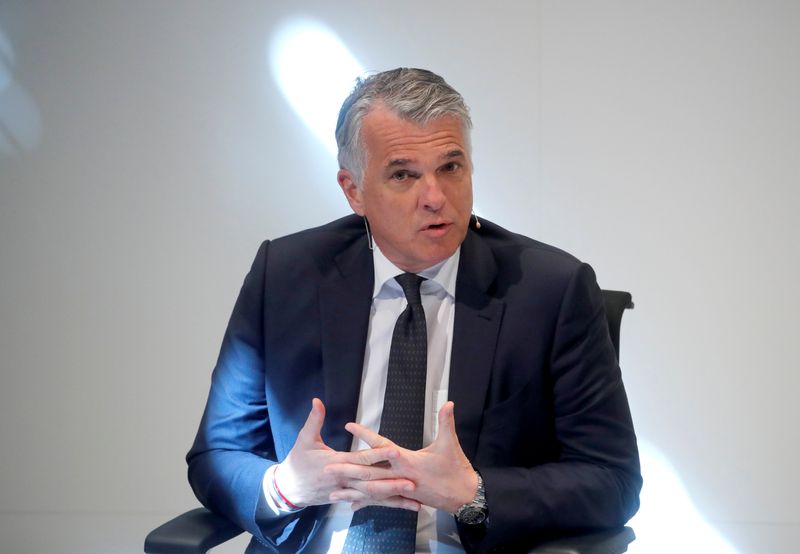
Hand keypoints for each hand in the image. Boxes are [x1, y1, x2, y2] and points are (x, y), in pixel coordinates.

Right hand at [277, 398, 414, 507]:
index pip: (361, 459)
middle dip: (392, 482)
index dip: (379, 455)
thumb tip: (317, 400)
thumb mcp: (304, 439)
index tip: (396, 451)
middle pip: (371, 481)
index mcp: (336, 463)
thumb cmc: (297, 462)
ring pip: (373, 496)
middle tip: (412, 482)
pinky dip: (385, 504)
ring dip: (394, 499)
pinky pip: (369, 502)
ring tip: (414, 502)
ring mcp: (346, 491)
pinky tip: (401, 506)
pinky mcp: (348, 497)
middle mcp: (344, 480)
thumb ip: (314, 420)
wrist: (288, 489)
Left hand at [326, 401, 477, 512]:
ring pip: (371, 490)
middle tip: (328, 467)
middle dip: (348, 469)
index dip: (366, 436)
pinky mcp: (402, 497)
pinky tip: (351, 504)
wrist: (462, 498)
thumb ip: (446, 423)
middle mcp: (400, 477)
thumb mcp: (451, 445)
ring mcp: (399, 489)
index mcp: (408, 462)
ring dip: (351, 490)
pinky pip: (379, 500)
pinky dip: (366, 501)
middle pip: (369, 473)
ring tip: (332, 490)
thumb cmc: (456, 470)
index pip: (382, 447)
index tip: (349, 426)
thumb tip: (449, 403)